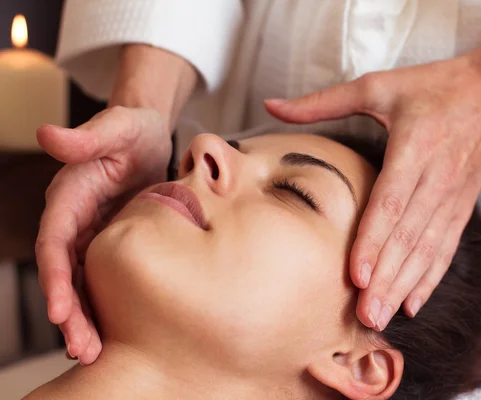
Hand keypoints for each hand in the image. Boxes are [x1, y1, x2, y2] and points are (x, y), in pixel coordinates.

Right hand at [36, 106, 170, 363]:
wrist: (146, 137)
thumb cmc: (132, 129)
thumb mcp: (117, 126)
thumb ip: (87, 136)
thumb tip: (47, 133)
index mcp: (69, 198)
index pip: (54, 243)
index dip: (55, 278)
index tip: (60, 311)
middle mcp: (73, 221)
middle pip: (65, 274)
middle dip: (70, 314)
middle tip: (84, 351)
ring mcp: (90, 235)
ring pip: (81, 284)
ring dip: (84, 320)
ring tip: (93, 354)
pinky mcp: (110, 243)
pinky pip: (102, 280)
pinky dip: (103, 306)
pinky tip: (110, 334)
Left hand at [265, 38, 480, 330]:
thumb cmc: (433, 86)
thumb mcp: (378, 85)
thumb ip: (323, 101)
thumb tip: (270, 106)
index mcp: (414, 148)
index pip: (391, 203)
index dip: (374, 241)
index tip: (356, 277)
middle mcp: (436, 178)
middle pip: (408, 236)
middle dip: (387, 279)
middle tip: (365, 316)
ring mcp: (453, 197)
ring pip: (426, 249)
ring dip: (405, 286)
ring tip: (383, 317)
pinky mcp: (462, 207)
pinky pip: (445, 248)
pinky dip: (430, 279)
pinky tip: (413, 304)